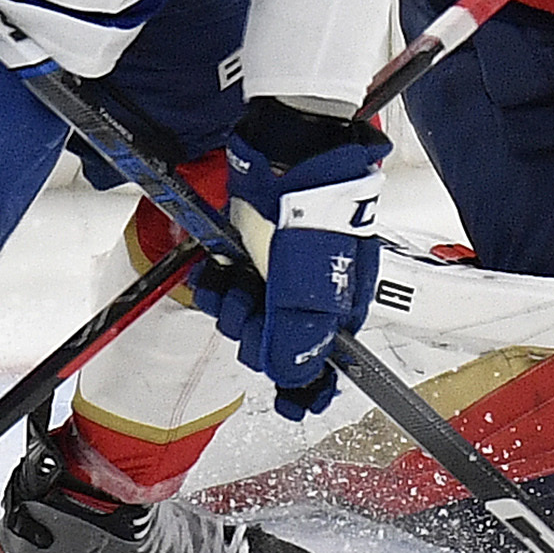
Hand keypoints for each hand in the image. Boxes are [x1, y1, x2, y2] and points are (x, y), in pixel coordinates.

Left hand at [193, 99, 389, 419]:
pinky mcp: (250, 251)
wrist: (287, 146)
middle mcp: (311, 292)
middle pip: (278, 343)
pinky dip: (217, 287)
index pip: (325, 361)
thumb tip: (293, 379)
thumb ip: (301, 336)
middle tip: (248, 314)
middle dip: (255, 338)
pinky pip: (230, 287)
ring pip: (248, 318)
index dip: (306, 386)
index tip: (291, 406)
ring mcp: (279, 272)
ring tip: (227, 289)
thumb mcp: (311, 285)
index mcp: (341, 304)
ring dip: (230, 311)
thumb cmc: (311, 211)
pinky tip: (212, 277)